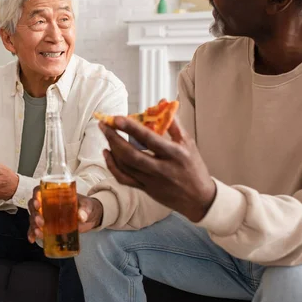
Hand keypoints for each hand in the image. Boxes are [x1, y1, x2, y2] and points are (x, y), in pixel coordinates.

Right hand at [27, 186, 103, 242]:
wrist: (90, 217)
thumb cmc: (86, 206)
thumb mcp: (87, 205)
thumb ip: (85, 210)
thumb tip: (81, 216)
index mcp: (54, 194)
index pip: (39, 191)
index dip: (35, 195)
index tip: (38, 203)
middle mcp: (47, 204)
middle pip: (33, 205)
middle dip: (34, 213)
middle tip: (40, 221)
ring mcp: (46, 215)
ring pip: (33, 217)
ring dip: (33, 225)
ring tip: (39, 232)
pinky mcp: (48, 226)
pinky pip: (37, 229)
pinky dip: (33, 233)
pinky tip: (32, 239)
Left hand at [100, 116, 215, 221]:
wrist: (198, 198)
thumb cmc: (193, 167)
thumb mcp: (188, 143)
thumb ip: (174, 124)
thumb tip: (163, 102)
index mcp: (174, 154)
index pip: (149, 139)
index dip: (131, 128)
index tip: (116, 118)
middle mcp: (161, 169)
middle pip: (131, 154)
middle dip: (114, 138)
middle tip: (103, 125)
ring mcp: (151, 181)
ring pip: (125, 166)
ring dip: (112, 149)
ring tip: (106, 134)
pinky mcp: (144, 189)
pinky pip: (123, 178)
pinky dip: (112, 166)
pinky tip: (107, 153)